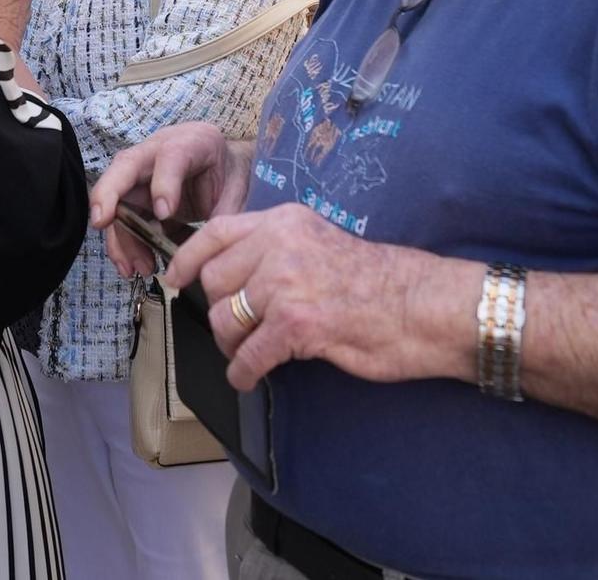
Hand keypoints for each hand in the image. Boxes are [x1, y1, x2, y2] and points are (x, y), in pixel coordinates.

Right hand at [91, 122, 249, 277]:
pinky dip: (123, 244)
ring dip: (120, 235)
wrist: (229, 169)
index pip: (172, 155)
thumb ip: (224, 218)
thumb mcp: (239, 193)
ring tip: (137, 268)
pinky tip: (134, 266)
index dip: (164, 183)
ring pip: (117, 197)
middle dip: (109, 193)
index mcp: (195, 141)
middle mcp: (160, 150)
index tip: (164, 214)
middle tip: (102, 222)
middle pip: (125, 165)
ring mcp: (143, 172)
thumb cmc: (234, 176)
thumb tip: (204, 252)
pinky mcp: (136, 194)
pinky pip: (121, 218)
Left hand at [166, 203, 464, 390]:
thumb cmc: (379, 282)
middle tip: (238, 331)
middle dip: (220, 312)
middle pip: (215, 282)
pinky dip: (243, 372)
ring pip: (225, 320)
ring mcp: (286, 283)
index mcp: (285, 221)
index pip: (215, 232)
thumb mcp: (320, 242)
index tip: (174, 278)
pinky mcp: (296, 324)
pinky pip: (247, 355)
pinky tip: (251, 376)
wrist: (423, 306)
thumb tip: (235, 276)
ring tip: (251, 353)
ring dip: (232, 345)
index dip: (187, 258)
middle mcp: (280, 245)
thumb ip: (278, 249)